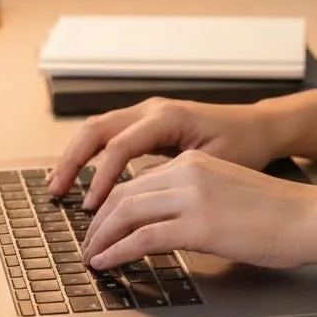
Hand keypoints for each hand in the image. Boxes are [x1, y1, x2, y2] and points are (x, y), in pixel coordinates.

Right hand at [48, 98, 282, 208]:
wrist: (260, 128)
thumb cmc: (244, 146)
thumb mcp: (213, 165)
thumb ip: (175, 179)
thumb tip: (138, 200)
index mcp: (167, 117)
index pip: (119, 147)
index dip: (101, 178)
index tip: (90, 207)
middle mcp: (152, 109)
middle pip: (96, 130)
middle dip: (72, 161)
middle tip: (55, 192)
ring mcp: (147, 113)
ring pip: (98, 130)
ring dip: (76, 157)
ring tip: (59, 187)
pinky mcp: (148, 124)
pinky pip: (110, 136)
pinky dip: (91, 156)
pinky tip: (83, 179)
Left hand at [80, 150, 316, 271]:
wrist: (310, 219)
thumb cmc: (278, 213)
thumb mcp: (226, 191)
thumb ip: (193, 198)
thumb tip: (162, 223)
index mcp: (194, 162)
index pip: (137, 181)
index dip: (111, 205)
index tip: (101, 224)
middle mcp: (187, 172)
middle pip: (123, 194)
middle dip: (99, 222)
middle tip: (88, 243)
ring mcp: (191, 197)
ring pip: (125, 213)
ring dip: (101, 238)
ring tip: (92, 256)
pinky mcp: (197, 225)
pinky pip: (141, 238)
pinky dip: (117, 252)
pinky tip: (107, 263)